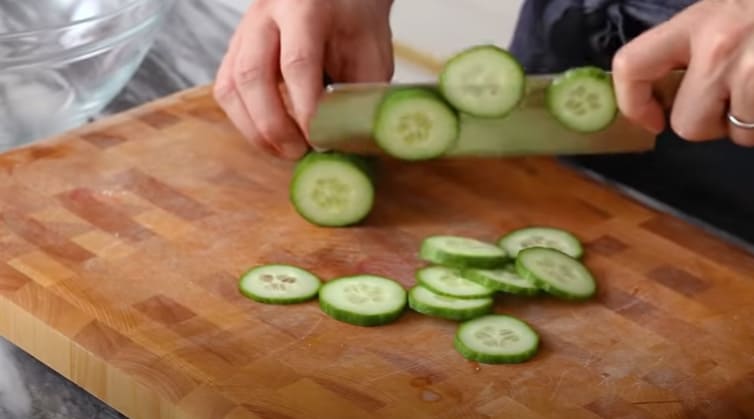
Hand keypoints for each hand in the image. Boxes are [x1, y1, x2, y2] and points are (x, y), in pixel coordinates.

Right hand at [213, 0, 394, 158]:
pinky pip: (227, 89)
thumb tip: (349, 145)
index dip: (307, 109)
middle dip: (273, 125)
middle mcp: (266, 14)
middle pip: (253, 75)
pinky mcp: (236, 48)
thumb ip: (359, 95)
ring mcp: (245, 30)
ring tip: (283, 150)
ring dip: (254, 128)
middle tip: (298, 152)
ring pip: (231, 85)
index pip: (298, 63)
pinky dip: (245, 119)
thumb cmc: (356, 21)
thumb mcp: (371, 53)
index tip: (321, 141)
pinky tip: (270, 135)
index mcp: (306, 8)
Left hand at [612, 0, 753, 145]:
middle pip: (687, 124)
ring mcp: (753, 73)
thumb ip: (692, 43)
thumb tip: (671, 88)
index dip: (633, 104)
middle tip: (731, 99)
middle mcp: (719, 49)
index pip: (631, 66)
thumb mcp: (726, 9)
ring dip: (748, 122)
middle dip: (708, 122)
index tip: (651, 120)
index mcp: (697, 22)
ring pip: (735, 133)